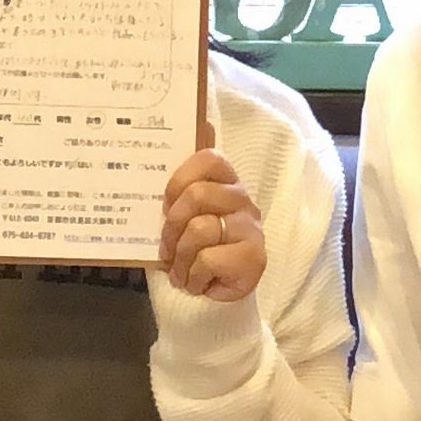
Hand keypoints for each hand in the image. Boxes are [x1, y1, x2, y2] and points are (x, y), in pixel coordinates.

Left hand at [159, 121, 265, 300]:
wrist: (215, 297)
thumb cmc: (193, 251)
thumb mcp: (179, 216)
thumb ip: (181, 181)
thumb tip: (201, 123)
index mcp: (224, 182)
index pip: (208, 158)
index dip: (179, 180)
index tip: (165, 204)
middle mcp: (241, 199)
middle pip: (197, 195)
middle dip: (171, 226)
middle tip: (167, 248)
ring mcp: (251, 227)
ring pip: (200, 229)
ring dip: (180, 258)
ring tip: (181, 271)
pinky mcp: (255, 256)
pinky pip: (208, 258)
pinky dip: (193, 276)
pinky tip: (198, 282)